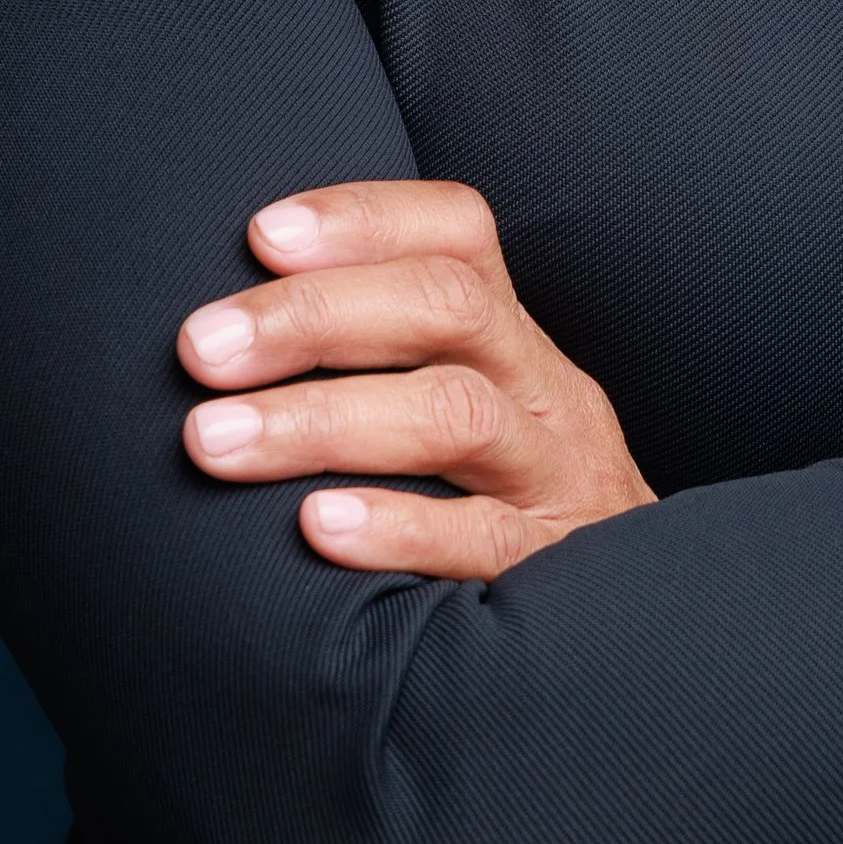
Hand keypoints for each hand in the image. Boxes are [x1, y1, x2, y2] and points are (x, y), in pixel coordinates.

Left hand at [176, 177, 656, 577]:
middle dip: (312, 317)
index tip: (260, 234)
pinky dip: (398, 527)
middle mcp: (544, 390)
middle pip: (447, 308)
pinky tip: (317, 529)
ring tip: (214, 441)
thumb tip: (219, 331)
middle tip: (199, 350)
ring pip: (456, 414)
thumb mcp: (475, 406)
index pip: (457, 235)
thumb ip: (386, 360)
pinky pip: (484, 540)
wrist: (643, 624)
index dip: (362, 219)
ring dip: (323, 419)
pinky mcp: (554, 572)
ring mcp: (555, 478)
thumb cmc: (503, 503)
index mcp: (512, 337)